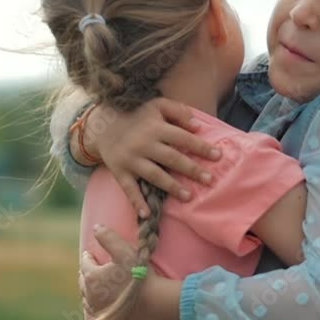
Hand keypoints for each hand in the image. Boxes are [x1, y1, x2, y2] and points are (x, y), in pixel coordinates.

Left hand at [80, 224, 167, 319]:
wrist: (154, 304)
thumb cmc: (139, 276)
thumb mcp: (125, 251)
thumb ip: (109, 238)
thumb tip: (95, 227)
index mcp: (92, 276)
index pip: (85, 263)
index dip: (88, 256)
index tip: (90, 253)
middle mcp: (90, 294)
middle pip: (83, 281)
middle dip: (87, 272)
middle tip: (91, 268)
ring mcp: (97, 310)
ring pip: (87, 297)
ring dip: (89, 290)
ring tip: (95, 285)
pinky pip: (94, 312)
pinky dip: (95, 305)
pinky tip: (100, 303)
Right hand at [82, 98, 222, 215]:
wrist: (102, 124)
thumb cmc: (137, 115)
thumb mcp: (157, 105)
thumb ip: (178, 111)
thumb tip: (198, 126)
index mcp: (155, 127)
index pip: (182, 138)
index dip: (201, 147)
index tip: (218, 156)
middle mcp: (144, 144)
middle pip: (171, 158)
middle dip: (192, 170)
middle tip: (210, 180)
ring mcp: (131, 159)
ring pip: (154, 175)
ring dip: (172, 187)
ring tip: (189, 196)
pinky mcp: (119, 172)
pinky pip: (128, 189)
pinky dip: (136, 202)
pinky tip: (146, 214)